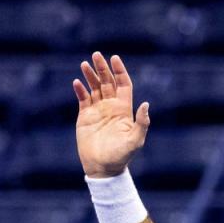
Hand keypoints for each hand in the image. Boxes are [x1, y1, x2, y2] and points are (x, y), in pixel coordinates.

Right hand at [73, 52, 150, 178]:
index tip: (114, 58)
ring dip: (90, 76)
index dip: (119, 71)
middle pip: (107, 82)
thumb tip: (146, 104)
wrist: (103, 167)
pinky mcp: (85, 117)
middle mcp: (111, 107)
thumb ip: (142, 122)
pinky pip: (82, 99)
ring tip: (85, 64)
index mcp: (124, 109)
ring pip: (94, 88)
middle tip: (96, 54)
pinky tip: (77, 82)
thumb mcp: (136, 140)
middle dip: (102, 68)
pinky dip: (80, 90)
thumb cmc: (122, 155)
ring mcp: (98, 111)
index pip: (123, 85)